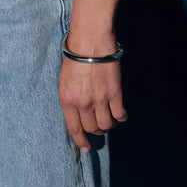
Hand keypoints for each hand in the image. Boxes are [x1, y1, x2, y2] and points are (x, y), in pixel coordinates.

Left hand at [58, 29, 127, 151]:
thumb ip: (71, 96)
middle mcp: (83, 103)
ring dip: (108, 124)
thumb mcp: (64, 78)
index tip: (86, 147)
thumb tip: (78, 110)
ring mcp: (99, 99)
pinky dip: (121, 117)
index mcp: (67, 99)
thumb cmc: (75, 53)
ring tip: (110, 118)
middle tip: (99, 126)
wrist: (90, 38)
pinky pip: (119, 114)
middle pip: (91, 128)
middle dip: (95, 130)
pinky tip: (121, 113)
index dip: (80, 141)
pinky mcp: (114, 93)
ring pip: (106, 124)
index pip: (74, 128)